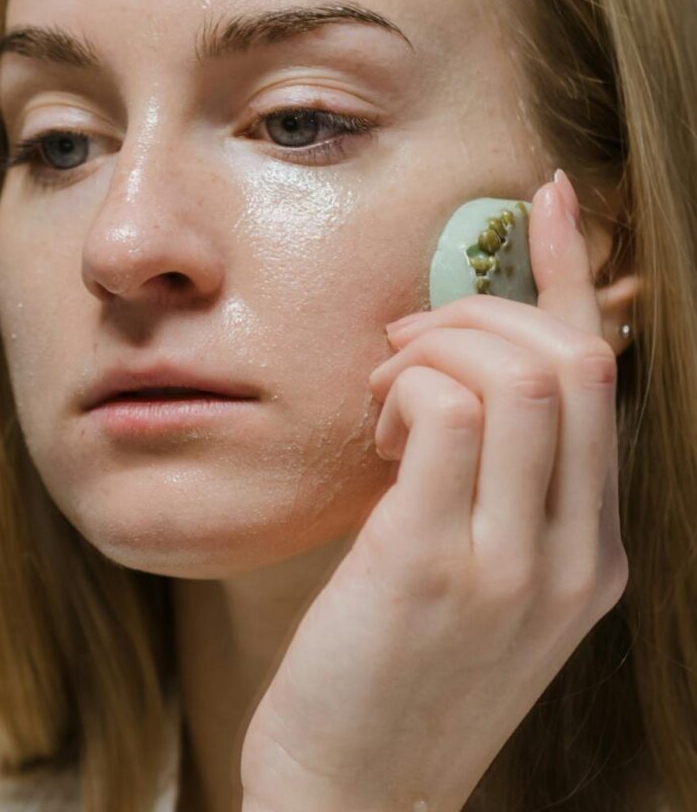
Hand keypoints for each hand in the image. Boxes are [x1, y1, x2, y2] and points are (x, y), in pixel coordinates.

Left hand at [239, 173, 628, 811]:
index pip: (599, 381)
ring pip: (510, 371)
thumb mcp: (478, 579)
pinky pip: (440, 410)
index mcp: (592, 554)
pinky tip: (370, 425)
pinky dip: (401, 386)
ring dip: (431, 346)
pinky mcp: (430, 563)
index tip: (548, 202)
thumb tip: (462, 372)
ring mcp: (510, 562)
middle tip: (411, 337)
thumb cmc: (399, 672)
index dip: (570, 276)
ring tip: (384, 391)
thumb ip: (495, 485)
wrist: (355, 793)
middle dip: (479, 308)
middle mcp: (571, 554)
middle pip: (568, 360)